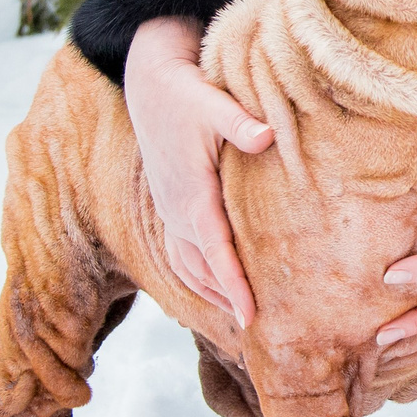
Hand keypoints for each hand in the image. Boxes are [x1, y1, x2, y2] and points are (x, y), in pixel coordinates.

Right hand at [123, 15, 272, 325]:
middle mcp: (177, 211)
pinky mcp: (169, 206)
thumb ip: (239, 122)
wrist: (148, 84)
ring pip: (190, 267)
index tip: (251, 317)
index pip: (216, 251)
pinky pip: (180, 255)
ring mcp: (169, 211)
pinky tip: (215, 292)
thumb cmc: (185, 93)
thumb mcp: (212, 102)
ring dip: (213, 294)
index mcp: (192, 194)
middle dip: (228, 301)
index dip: (234, 285)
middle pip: (203, 270)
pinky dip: (197, 278)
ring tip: (243, 321)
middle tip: (261, 332)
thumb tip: (267, 135)